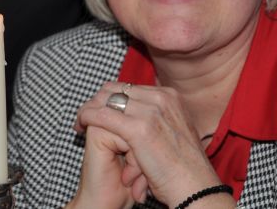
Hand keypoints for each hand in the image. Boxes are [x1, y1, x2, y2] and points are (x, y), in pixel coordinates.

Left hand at [75, 82, 228, 206]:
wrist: (196, 188)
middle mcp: (161, 98)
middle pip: (115, 89)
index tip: (99, 112)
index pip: (129, 87)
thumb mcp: (175, 134)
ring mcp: (151, 111)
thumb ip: (159, 120)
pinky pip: (101, 115)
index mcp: (170, 97)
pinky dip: (86, 117)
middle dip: (97, 102)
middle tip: (85, 117)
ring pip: (106, 99)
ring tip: (80, 124)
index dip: (110, 98)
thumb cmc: (184, 170)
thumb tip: (139, 117)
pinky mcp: (139, 128)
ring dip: (89, 110)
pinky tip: (80, 126)